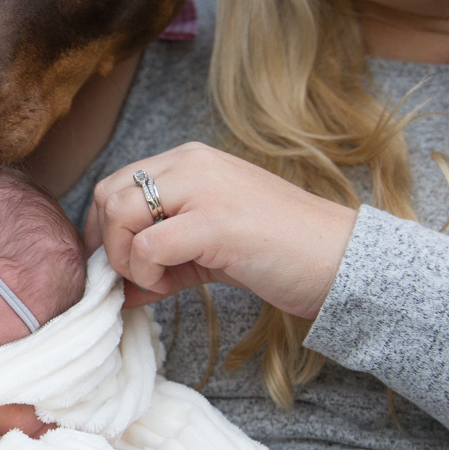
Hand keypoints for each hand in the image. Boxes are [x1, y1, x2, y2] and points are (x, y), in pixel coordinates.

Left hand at [82, 143, 358, 317]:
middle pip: (108, 193)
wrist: (341, 259)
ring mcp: (205, 189)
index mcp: (192, 160)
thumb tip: (119, 289)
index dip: (107, 229)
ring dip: (126, 259)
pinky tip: (170, 286)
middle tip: (135, 277)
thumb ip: (163, 258)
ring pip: (120, 214)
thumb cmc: (280, 253)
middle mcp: (194, 163)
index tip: (124, 265)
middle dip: (109, 243)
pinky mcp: (215, 223)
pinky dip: (146, 274)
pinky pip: (147, 245)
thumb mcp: (209, 247)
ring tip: (156, 282)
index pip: (117, 182)